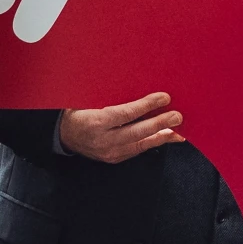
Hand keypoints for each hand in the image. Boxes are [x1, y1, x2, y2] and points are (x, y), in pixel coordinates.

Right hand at [58, 93, 184, 161]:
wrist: (63, 134)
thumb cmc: (78, 111)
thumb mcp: (88, 99)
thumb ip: (111, 96)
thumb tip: (139, 84)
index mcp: (95, 122)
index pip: (126, 113)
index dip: (147, 105)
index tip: (164, 97)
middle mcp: (103, 140)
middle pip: (137, 133)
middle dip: (160, 124)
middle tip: (177, 116)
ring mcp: (109, 153)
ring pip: (140, 145)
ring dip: (162, 137)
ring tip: (179, 131)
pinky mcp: (114, 159)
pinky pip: (137, 151)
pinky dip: (152, 143)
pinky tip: (165, 137)